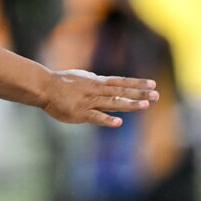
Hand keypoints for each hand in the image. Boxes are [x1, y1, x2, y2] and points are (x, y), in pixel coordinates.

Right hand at [42, 70, 158, 127]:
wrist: (44, 87)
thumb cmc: (60, 83)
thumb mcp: (81, 78)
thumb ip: (94, 82)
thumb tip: (104, 82)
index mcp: (97, 82)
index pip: (121, 82)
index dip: (137, 83)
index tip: (152, 84)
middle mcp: (97, 90)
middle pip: (122, 91)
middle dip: (139, 93)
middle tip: (156, 95)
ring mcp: (89, 101)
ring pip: (113, 102)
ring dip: (129, 103)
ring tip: (144, 106)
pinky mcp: (80, 113)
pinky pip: (96, 116)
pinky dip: (107, 119)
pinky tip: (118, 122)